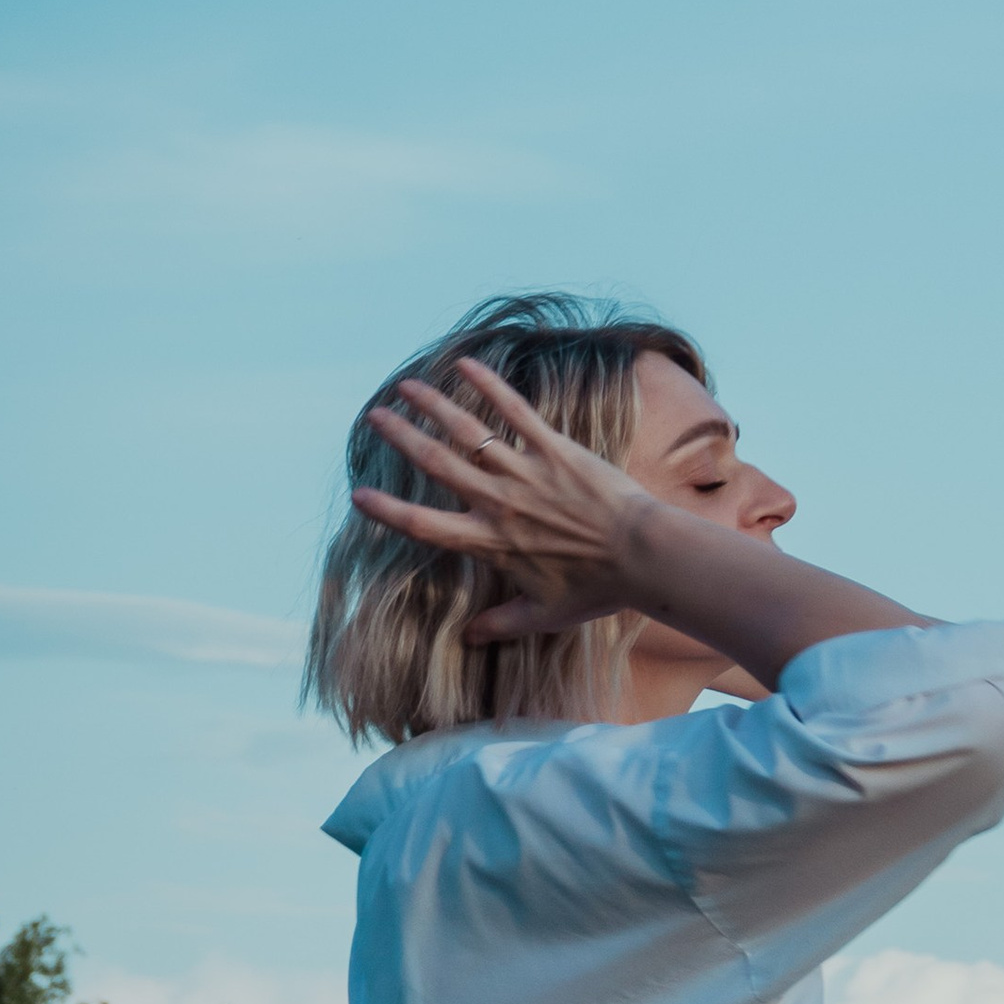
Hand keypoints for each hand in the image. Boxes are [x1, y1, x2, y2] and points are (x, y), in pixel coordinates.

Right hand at [353, 357, 648, 637]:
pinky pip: (515, 411)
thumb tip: (470, 639)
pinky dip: (488, 386)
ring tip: (406, 386)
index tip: (359, 496)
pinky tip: (464, 365)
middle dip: (401, 437)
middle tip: (375, 416)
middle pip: (435, 463)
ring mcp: (525, 471)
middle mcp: (498, 502)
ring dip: (432, 405)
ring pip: (467, 431)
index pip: (423, 526)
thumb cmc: (597, 590)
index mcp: (489, 543)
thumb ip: (502, 625)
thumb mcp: (544, 615)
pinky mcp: (555, 448)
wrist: (644, 556)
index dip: (387, 512)